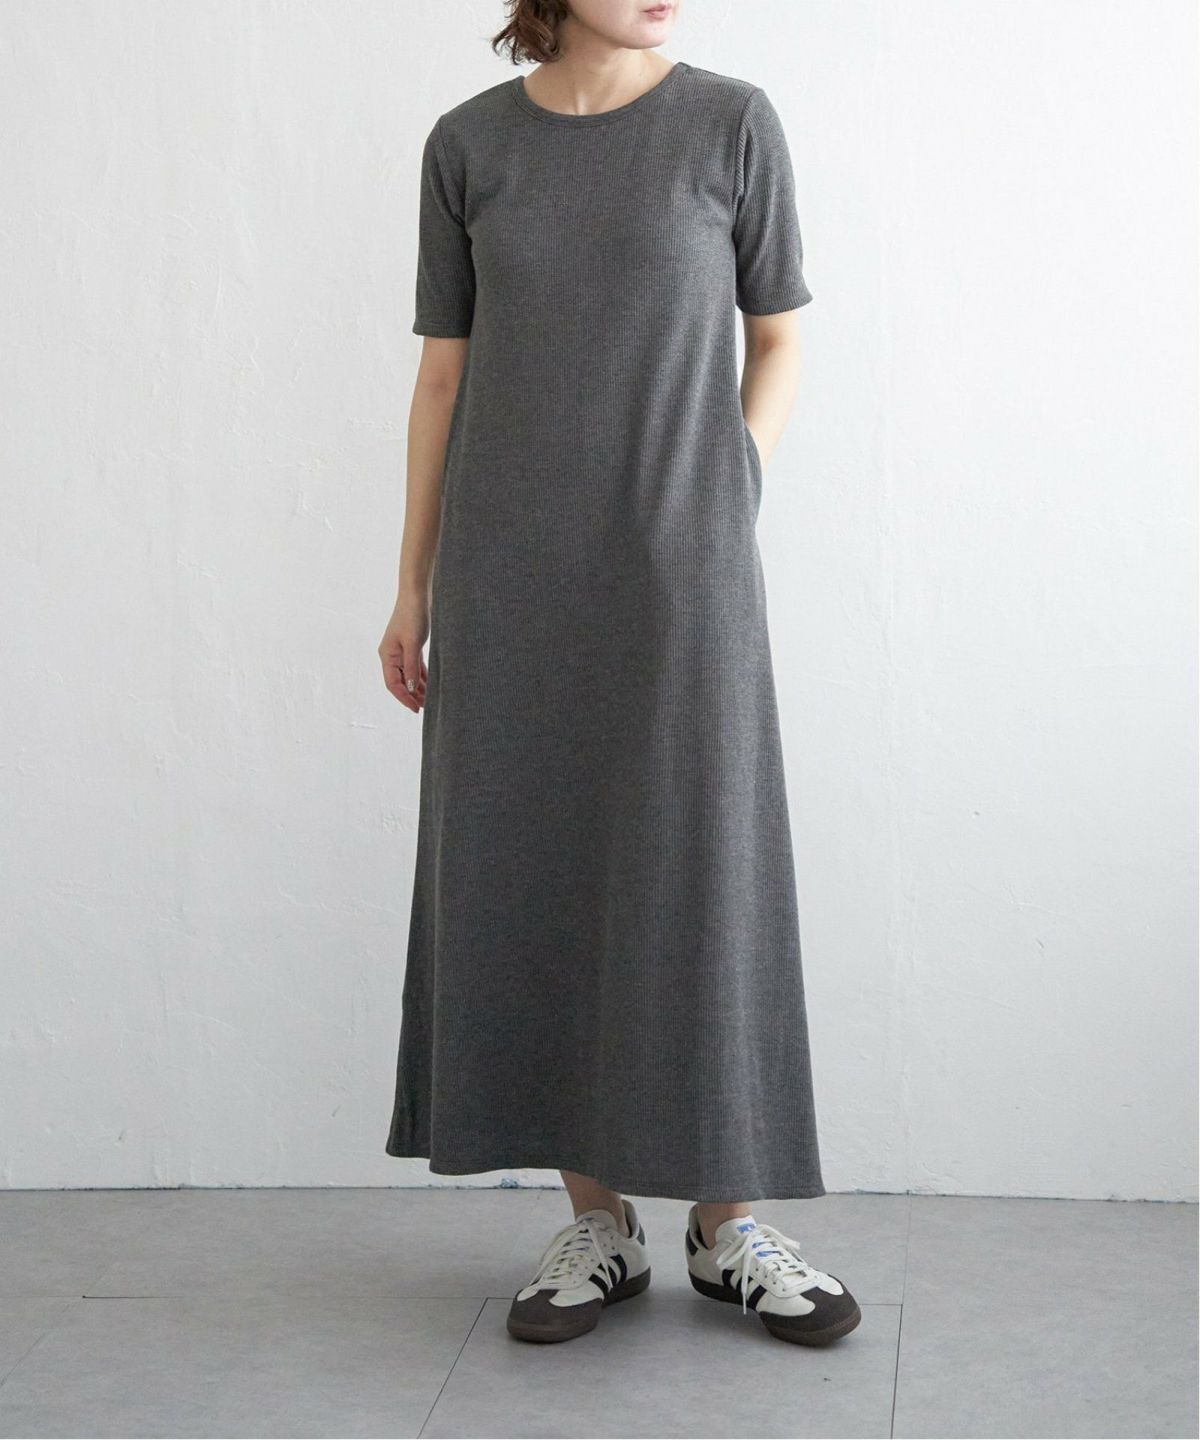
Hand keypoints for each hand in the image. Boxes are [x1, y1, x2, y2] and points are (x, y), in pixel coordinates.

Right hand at [378, 596, 428, 713]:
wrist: (417, 595)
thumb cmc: (412, 616)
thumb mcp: (413, 643)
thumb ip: (411, 666)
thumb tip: (411, 688)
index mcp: (387, 655)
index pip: (393, 684)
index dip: (404, 698)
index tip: (416, 709)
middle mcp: (391, 656)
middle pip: (400, 682)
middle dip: (412, 696)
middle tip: (426, 708)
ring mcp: (401, 652)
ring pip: (409, 676)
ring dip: (418, 688)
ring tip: (430, 700)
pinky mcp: (411, 647)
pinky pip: (415, 667)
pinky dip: (422, 677)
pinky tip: (431, 686)